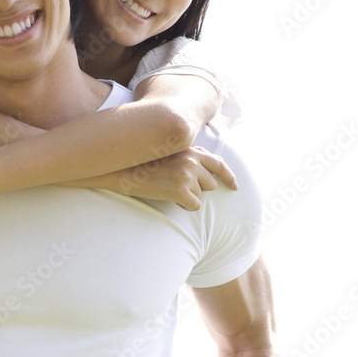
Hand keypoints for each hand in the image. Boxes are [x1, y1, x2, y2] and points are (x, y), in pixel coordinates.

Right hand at [120, 146, 236, 208]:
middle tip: (180, 188)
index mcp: (190, 149)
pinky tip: (168, 197)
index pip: (219, 163)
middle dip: (198, 188)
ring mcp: (187, 174)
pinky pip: (193, 206)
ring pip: (201, 195)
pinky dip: (183, 205)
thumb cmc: (142, 162)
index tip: (234, 187)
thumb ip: (190, 156)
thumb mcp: (168, 152)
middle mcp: (192, 160)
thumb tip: (212, 165)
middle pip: (211, 183)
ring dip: (188, 196)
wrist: (122, 170)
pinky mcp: (181, 190)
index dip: (228, 177)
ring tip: (168, 189)